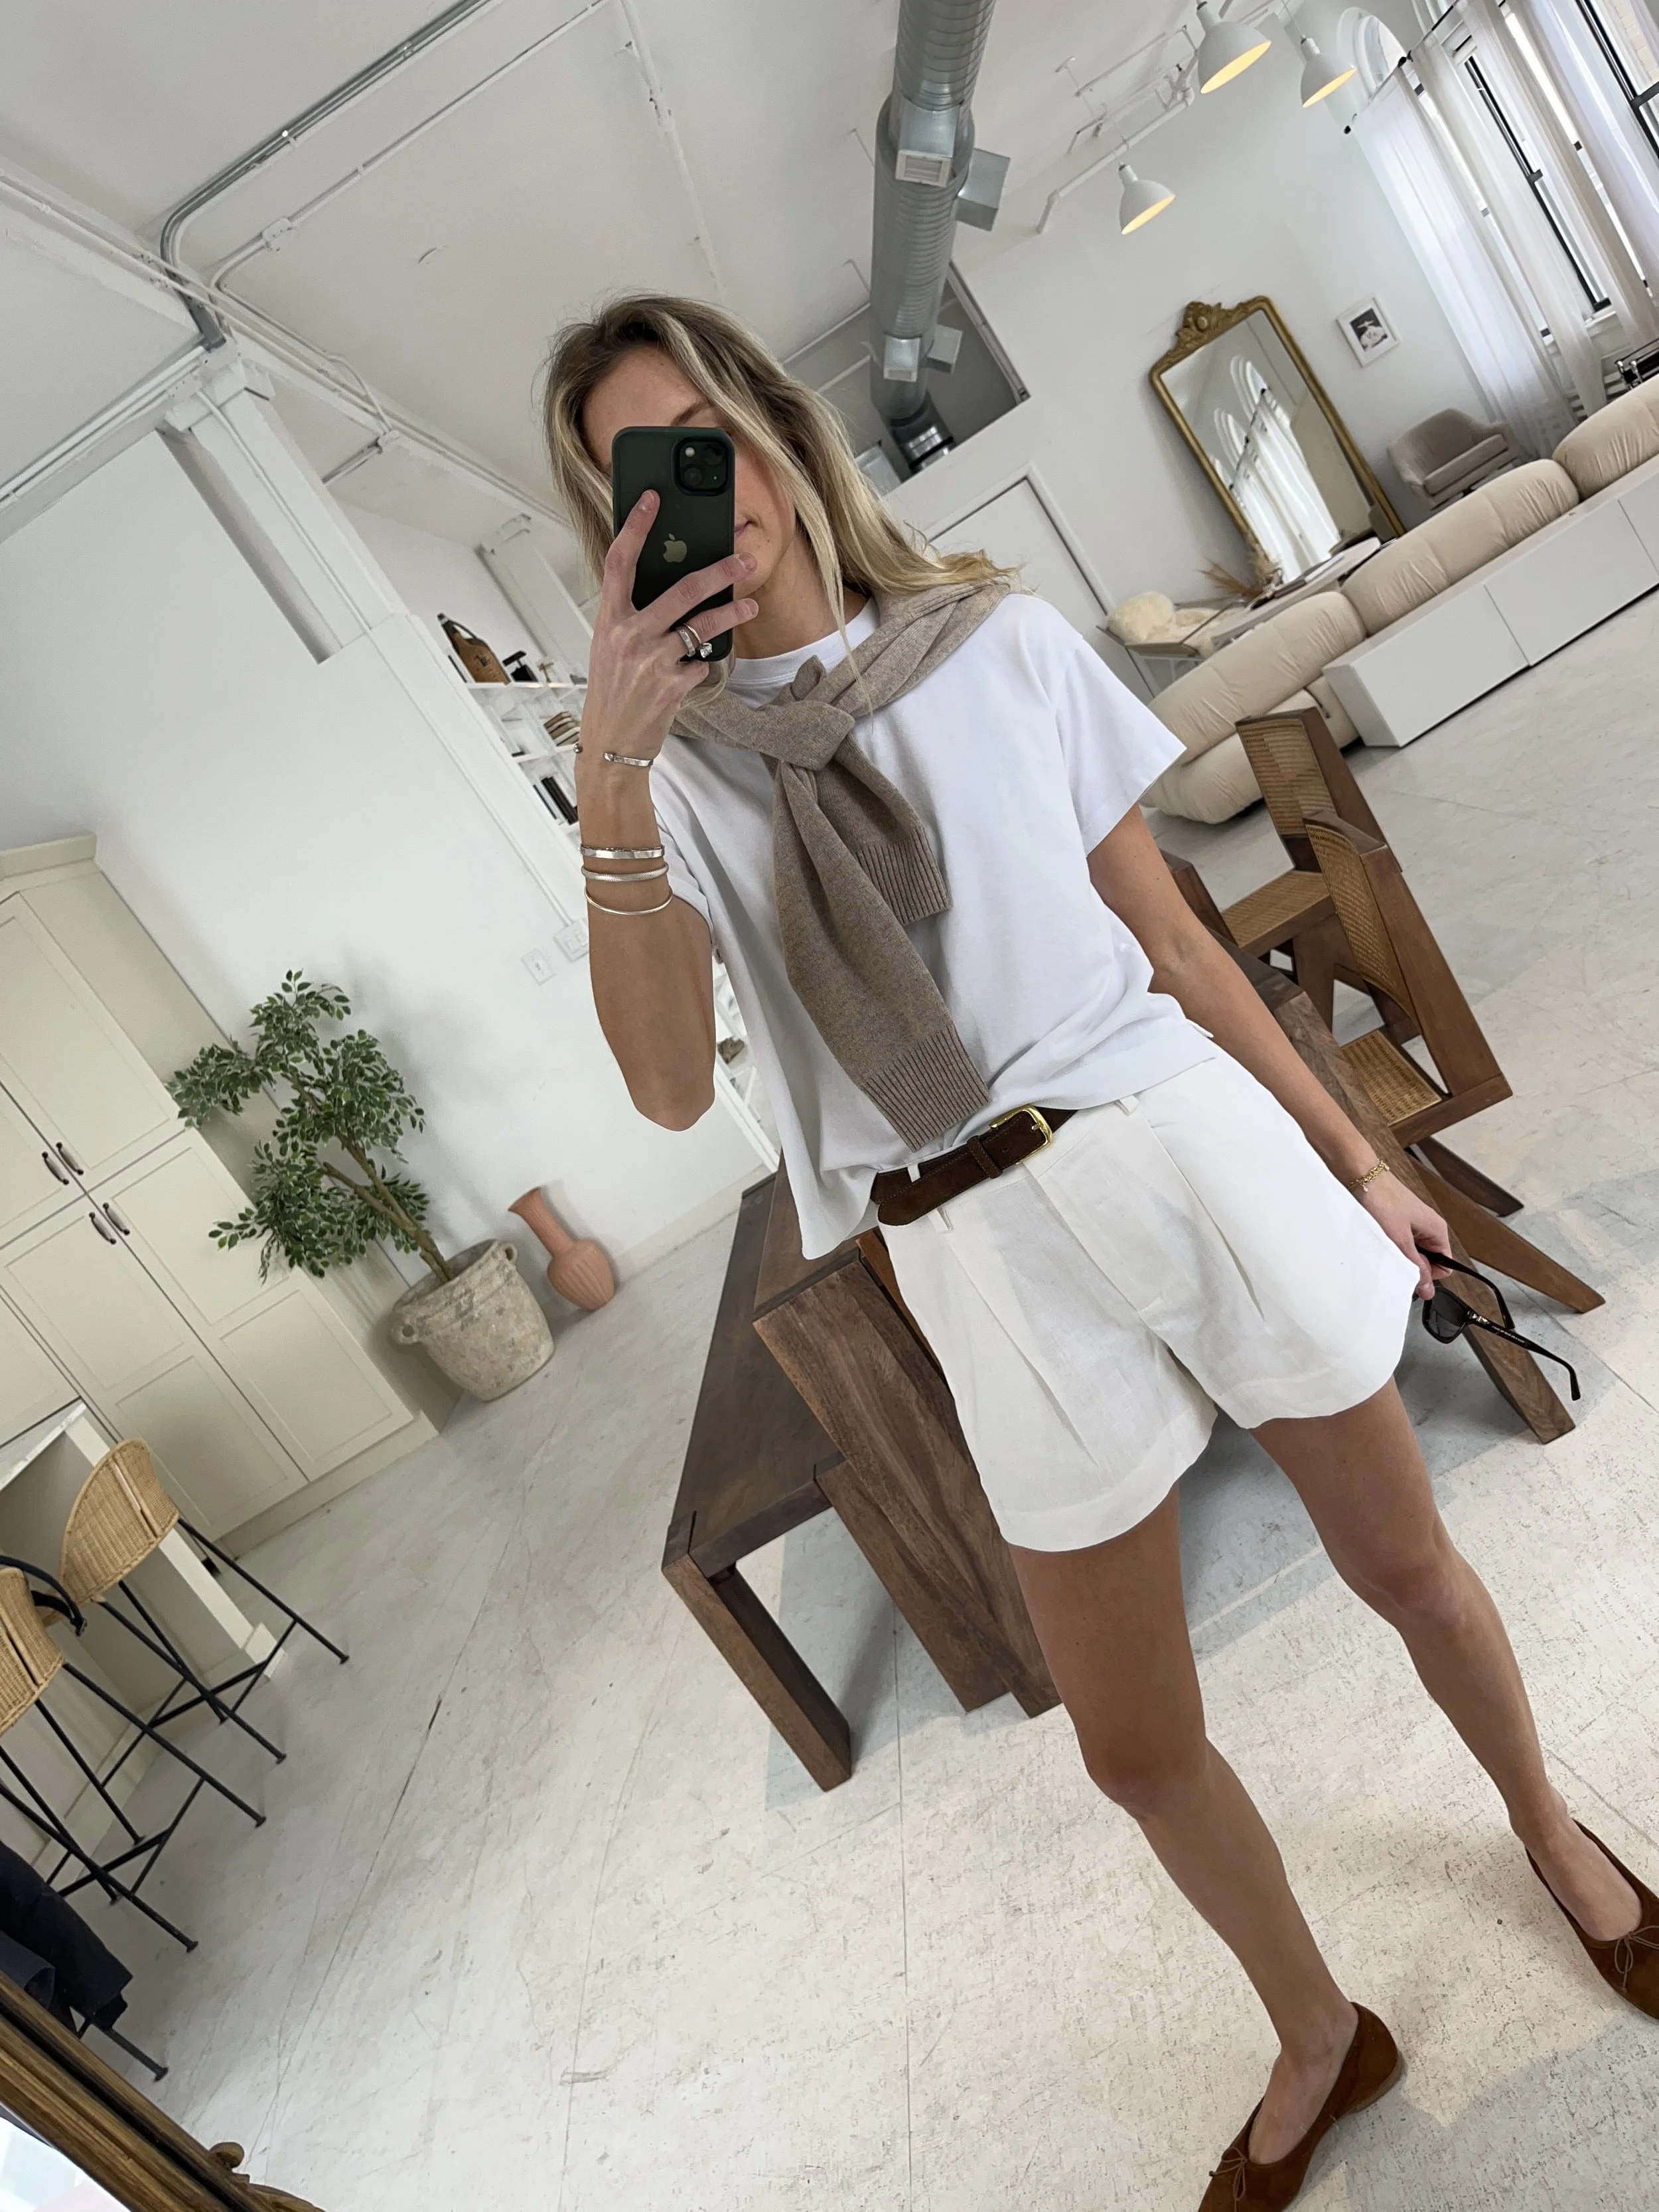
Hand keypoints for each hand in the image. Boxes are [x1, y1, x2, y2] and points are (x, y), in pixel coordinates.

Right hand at [578, 492, 757, 771]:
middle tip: (743, 560)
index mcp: (609, 620)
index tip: (654, 500)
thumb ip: (634, 618)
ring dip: (732, 613)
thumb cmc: (611, 695)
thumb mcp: (611, 649)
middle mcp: (630, 635)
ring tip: (749, 607)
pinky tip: (696, 670)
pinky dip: (703, 665)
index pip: (619, 562)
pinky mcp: (673, 685)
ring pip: (703, 625)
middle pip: (682, 589)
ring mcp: (653, 660)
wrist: (609, 746)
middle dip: (720, 572)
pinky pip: (701, 665)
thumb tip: (670, 591)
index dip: (636, 527)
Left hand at [1359, 1168, 1449, 1299]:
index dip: (1428, 1275)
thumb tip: (1428, 1288)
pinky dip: (1391, 1245)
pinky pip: (1400, 1242)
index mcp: (1437, 1230)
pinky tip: (1379, 1240)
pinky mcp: (1398, 1221)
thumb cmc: (1382, 1200)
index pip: (1444, 1266)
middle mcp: (1428, 1227)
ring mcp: (1413, 1224)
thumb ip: (1414, 1266)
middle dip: (1412, 1265)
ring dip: (1399, 1255)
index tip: (1410, 1276)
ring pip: (1412, 1252)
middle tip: (1394, 1256)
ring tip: (1385, 1245)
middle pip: (1428, 1260)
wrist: (1361, 1176)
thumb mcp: (1400, 1240)